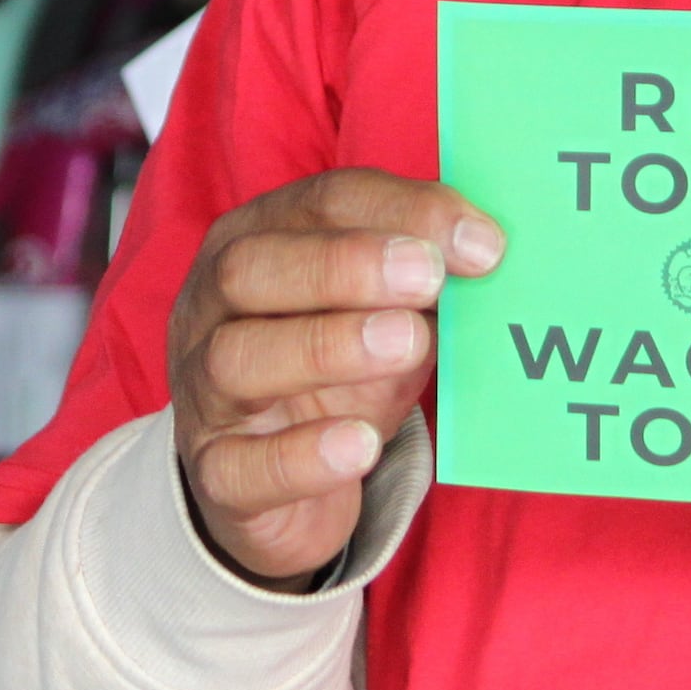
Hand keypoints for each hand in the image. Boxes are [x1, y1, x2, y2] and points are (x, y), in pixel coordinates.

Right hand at [167, 167, 503, 587]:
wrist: (282, 486)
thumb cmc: (338, 375)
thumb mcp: (383, 315)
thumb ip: (424, 281)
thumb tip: (486, 252)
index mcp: (256, 243)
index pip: (317, 203)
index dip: (399, 211)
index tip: (479, 242)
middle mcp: (212, 310)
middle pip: (250, 268)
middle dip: (342, 265)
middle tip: (427, 276)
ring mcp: (203, 395)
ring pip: (236, 359)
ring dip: (325, 345)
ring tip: (406, 343)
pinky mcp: (218, 475)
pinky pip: (242, 466)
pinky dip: (301, 455)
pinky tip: (361, 444)